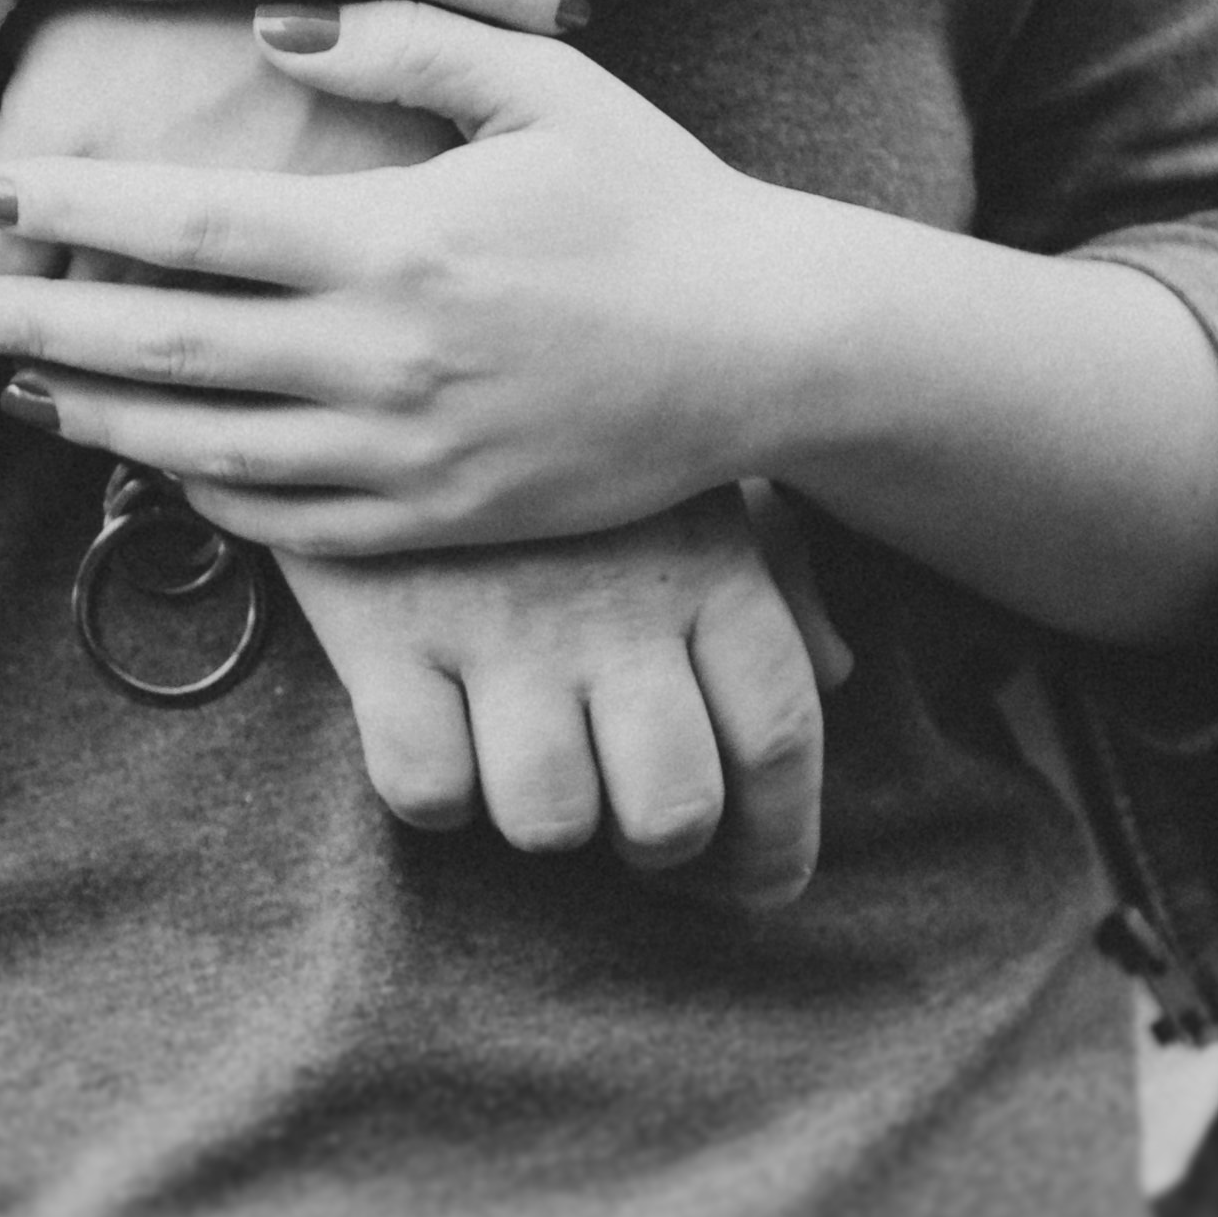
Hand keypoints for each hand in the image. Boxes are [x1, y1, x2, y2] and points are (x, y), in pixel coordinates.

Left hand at [0, 0, 813, 555]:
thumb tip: (272, 22)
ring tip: (16, 384)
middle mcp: (385, 361)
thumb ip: (405, 40)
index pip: (191, 230)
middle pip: (166, 347)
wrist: (767, 347)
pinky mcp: (437, 525)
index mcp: (397, 241)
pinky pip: (286, 527)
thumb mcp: (544, 84)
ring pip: (206, 451)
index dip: (74, 214)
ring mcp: (407, 457)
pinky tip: (149, 457)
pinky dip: (201, 495)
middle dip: (40, 325)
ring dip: (97, 416)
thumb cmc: (652, 198)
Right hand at [273, 491, 856, 899]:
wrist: (383, 337)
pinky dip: (434, 791)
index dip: (780, 841)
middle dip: (659, 852)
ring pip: (550, 816)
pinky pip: (427, 785)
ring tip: (526, 769)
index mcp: (710, 566)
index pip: (783, 736)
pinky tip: (436, 735)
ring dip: (544, 819)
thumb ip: (771, 577)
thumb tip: (834, 674)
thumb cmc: (558, 433)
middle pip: (673, 807)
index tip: (756, 880)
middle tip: (631, 831)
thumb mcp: (681, 481)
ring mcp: (501, 622)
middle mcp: (618, 605)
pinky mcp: (389, 633)